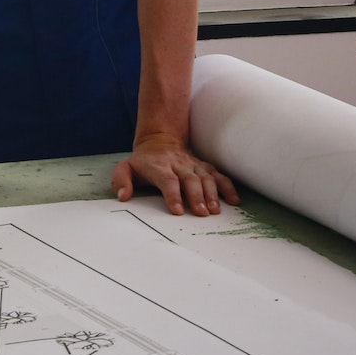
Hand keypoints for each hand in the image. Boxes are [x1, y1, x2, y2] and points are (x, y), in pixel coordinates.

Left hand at [111, 134, 238, 216]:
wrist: (160, 141)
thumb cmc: (142, 162)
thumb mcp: (125, 168)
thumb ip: (121, 180)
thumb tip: (123, 197)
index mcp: (159, 167)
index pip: (167, 180)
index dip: (172, 195)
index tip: (177, 211)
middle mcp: (179, 165)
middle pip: (190, 180)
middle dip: (196, 196)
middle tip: (201, 213)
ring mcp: (193, 165)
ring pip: (206, 178)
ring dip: (212, 194)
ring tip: (215, 211)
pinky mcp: (204, 167)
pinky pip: (219, 176)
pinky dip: (228, 187)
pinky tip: (235, 200)